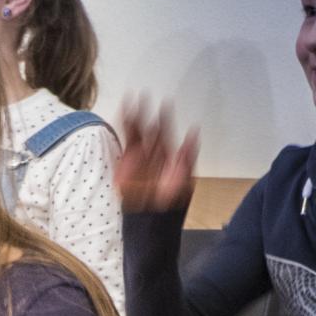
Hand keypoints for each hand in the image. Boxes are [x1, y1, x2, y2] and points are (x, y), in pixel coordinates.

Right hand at [115, 94, 199, 212]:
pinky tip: (122, 116)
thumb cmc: (171, 204)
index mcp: (168, 156)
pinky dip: (122, 130)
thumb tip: (194, 132)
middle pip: (147, 128)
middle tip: (142, 94)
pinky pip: (123, 144)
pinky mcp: (125, 165)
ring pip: (134, 132)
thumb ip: (188, 155)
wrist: (153, 221)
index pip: (165, 131)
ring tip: (129, 99)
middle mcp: (152, 154)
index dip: (165, 116)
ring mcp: (137, 159)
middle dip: (144, 111)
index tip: (165, 101)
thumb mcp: (186, 179)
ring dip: (131, 116)